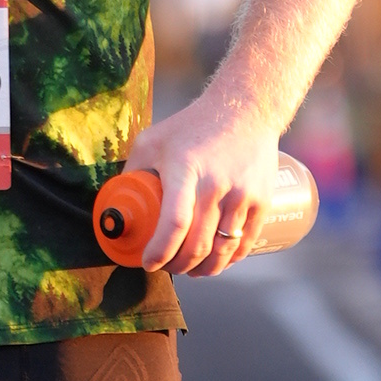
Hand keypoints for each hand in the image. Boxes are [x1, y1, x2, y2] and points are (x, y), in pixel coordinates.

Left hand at [128, 88, 285, 272]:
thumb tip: (118, 207)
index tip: (149, 262)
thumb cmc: (192, 126)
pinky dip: (228, 261)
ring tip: (190, 270)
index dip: (160, 251)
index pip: (174, 224)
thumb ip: (134, 172)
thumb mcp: (152, 140)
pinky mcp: (262, 201)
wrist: (246, 109)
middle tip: (167, 267)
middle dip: (178, 266)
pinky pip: (244, 244)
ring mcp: (243, 194)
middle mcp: (216, 184)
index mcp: (185, 169)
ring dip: (203, 269)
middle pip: (198, 245)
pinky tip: (216, 262)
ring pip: (222, 250)